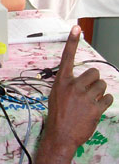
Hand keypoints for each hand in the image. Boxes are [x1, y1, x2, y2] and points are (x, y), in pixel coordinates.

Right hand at [45, 25, 112, 151]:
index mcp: (62, 82)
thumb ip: (67, 84)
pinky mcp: (95, 108)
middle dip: (95, 81)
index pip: (67, 57)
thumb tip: (79, 80)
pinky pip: (108, 99)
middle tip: (89, 91)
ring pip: (103, 86)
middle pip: (94, 73)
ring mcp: (84, 97)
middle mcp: (73, 86)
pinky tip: (96, 108)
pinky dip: (105, 103)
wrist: (60, 135)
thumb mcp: (56, 95)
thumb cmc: (58, 115)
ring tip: (91, 102)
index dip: (72, 41)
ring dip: (100, 93)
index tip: (76, 28)